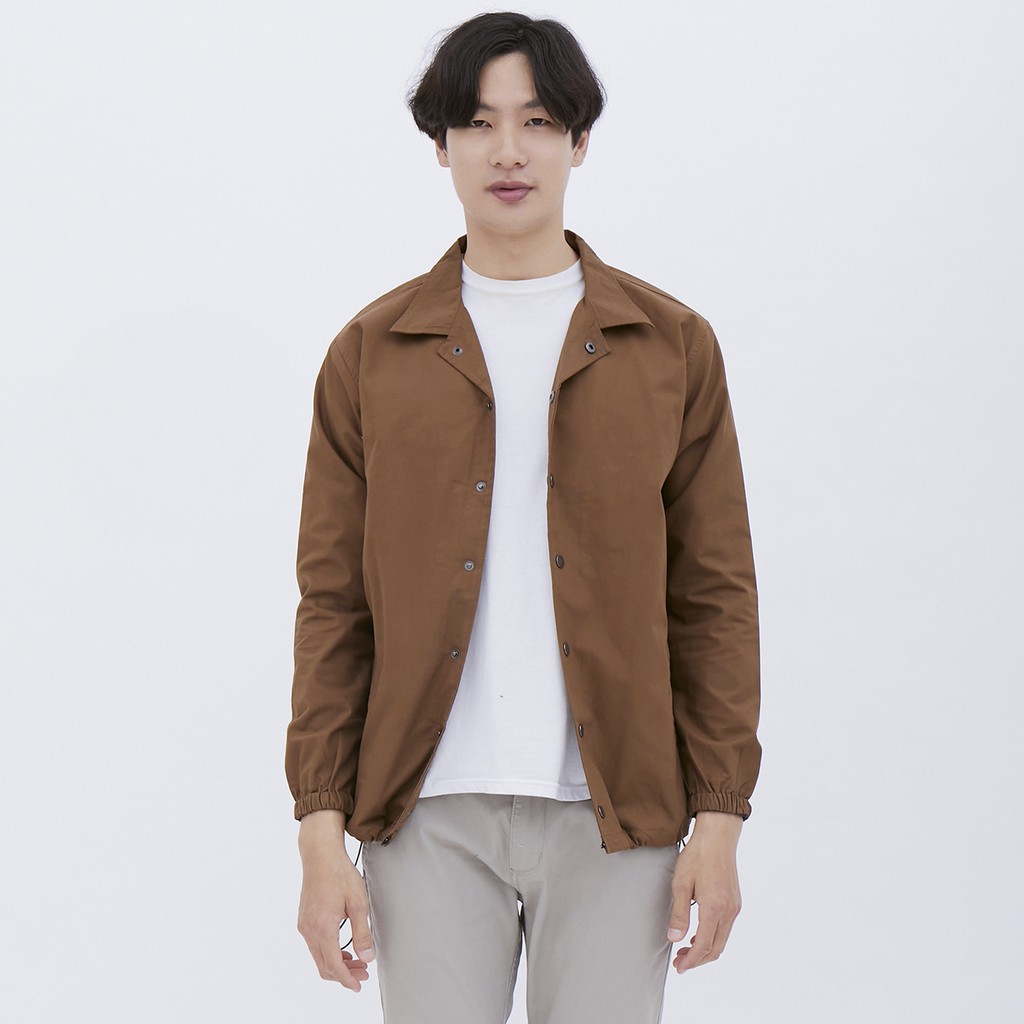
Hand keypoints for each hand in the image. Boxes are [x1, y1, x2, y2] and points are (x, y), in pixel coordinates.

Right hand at [296, 812, 375, 991]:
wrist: (320, 854)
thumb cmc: (340, 874)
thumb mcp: (358, 903)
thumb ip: (362, 932)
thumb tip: (367, 957)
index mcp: (323, 927)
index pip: (333, 965)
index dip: (347, 979)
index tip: (358, 986)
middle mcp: (309, 930)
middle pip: (324, 966)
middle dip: (344, 974)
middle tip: (363, 973)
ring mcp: (304, 925)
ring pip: (318, 957)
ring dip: (336, 964)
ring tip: (357, 962)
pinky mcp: (304, 920)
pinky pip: (315, 945)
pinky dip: (328, 952)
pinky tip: (343, 948)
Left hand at [666, 811, 741, 974]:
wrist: (717, 837)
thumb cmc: (697, 856)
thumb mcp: (681, 884)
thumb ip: (679, 914)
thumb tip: (674, 939)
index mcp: (714, 908)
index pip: (703, 946)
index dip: (691, 961)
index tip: (679, 968)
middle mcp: (728, 911)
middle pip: (716, 949)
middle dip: (698, 960)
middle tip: (680, 962)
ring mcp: (734, 907)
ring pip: (722, 940)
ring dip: (705, 950)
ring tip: (686, 950)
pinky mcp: (735, 902)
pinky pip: (726, 928)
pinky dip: (713, 938)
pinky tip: (699, 933)